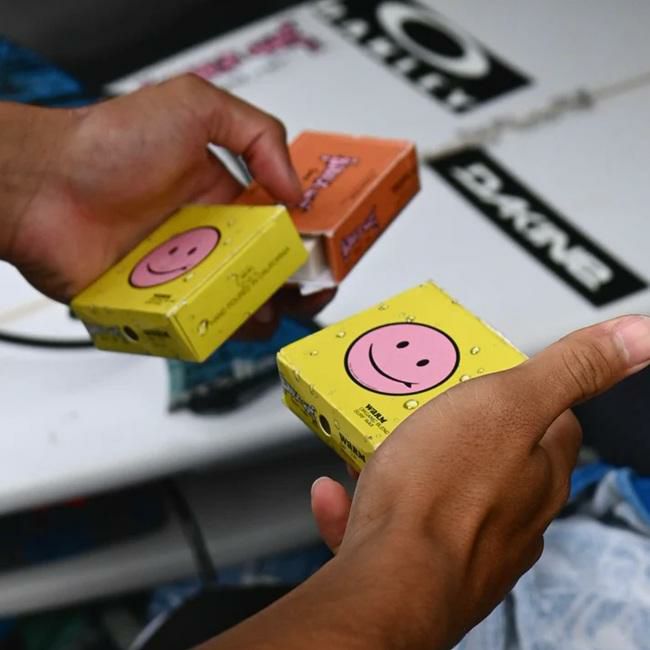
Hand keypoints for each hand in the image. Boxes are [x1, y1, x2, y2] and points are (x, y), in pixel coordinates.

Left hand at [1, 74, 301, 302]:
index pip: (283, 223)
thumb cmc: (107, 143)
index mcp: (226, 196)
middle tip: (310, 289)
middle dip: (297, 284)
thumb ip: (258, 133)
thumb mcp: (194, 105)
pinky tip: (236, 320)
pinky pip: (202, 324)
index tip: (328, 249)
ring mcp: (188, 272)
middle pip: (269, 269)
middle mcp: (211, 236)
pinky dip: (223, 329)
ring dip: (265, 309)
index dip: (310, 238)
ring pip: (241, 302)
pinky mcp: (163, 301)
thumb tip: (293, 187)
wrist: (44, 185)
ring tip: (274, 305)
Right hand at [311, 315, 649, 647]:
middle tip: (416, 403)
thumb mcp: (507, 402)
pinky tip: (338, 492)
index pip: (552, 422)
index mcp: (539, 472)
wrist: (389, 583)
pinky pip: (392, 525)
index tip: (487, 375)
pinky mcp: (421, 565)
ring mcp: (467, 543)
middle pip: (490, 454)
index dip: (521, 393)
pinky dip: (364, 505)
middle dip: (453, 427)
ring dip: (403, 466)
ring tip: (373, 443)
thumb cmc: (443, 495)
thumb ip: (570, 369)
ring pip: (437, 491)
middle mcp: (512, 514)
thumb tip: (638, 337)